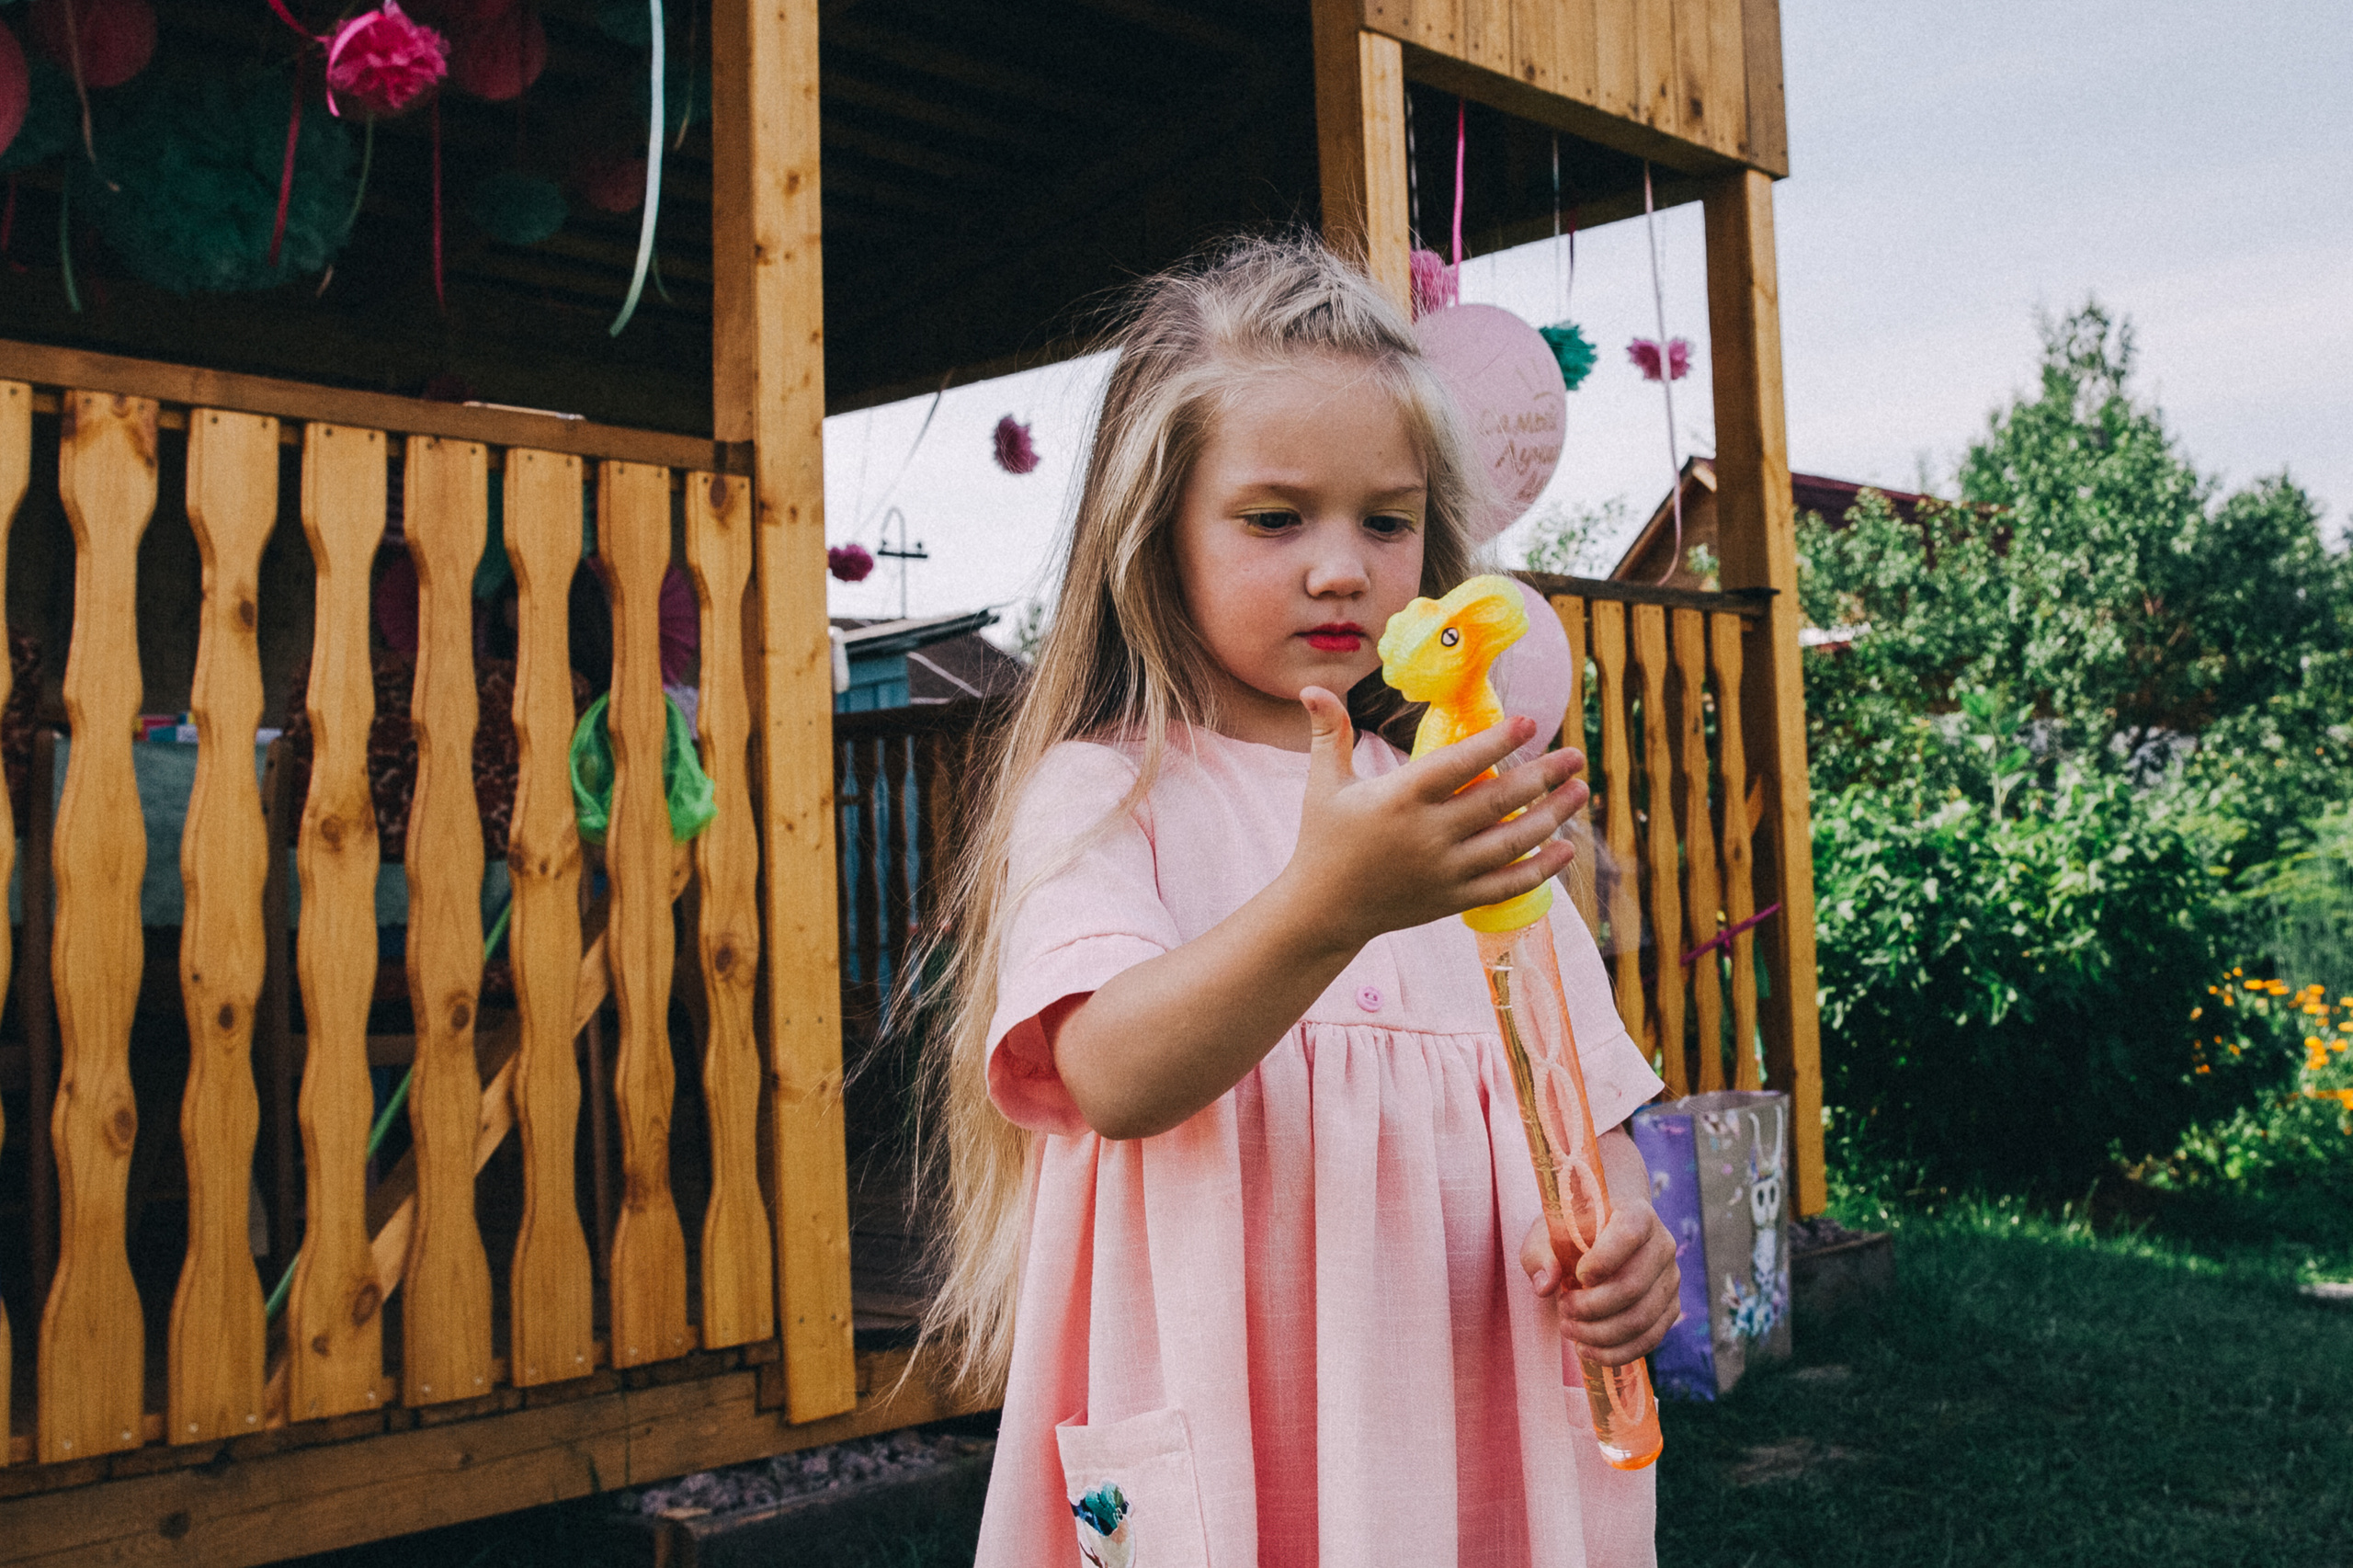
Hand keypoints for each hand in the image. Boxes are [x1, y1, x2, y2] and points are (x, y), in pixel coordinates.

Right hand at [1279, 687, 1589, 952]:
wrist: (1322, 911)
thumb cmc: (1323, 839)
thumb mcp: (1323, 784)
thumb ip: (1329, 733)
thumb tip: (1311, 688)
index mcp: (1399, 799)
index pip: (1458, 764)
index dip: (1496, 742)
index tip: (1530, 723)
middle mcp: (1427, 835)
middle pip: (1498, 800)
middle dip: (1543, 776)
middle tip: (1575, 756)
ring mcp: (1444, 871)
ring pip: (1511, 841)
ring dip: (1552, 816)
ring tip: (1580, 791)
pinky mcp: (1453, 899)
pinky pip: (1507, 884)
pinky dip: (1541, 868)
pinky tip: (1565, 848)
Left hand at [1520, 1201, 1680, 1367]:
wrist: (1599, 1242)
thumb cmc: (1571, 1236)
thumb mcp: (1546, 1235)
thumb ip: (1539, 1254)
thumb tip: (1545, 1285)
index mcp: (1636, 1215)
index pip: (1628, 1235)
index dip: (1603, 1260)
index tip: (1577, 1276)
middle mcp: (1662, 1245)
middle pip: (1633, 1286)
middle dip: (1591, 1307)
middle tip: (1563, 1310)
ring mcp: (1670, 1279)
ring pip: (1641, 1318)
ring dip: (1600, 1333)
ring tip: (1570, 1330)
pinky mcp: (1670, 1308)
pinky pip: (1649, 1339)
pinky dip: (1616, 1352)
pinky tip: (1588, 1350)